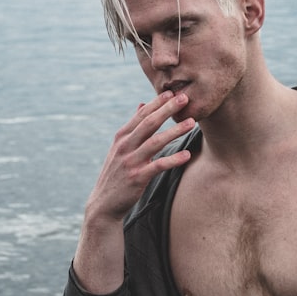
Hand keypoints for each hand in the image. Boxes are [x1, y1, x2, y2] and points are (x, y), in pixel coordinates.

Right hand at [86, 90, 195, 222]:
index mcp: (122, 137)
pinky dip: (173, 159)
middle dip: (168, 109)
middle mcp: (125, 146)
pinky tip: (186, 155)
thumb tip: (141, 104)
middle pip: (149, 123)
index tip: (172, 92)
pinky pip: (158, 166)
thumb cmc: (117, 173)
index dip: (157, 103)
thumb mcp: (120, 148)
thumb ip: (132, 127)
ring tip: (192, 123)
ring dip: (175, 131)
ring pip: (155, 142)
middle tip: (185, 98)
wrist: (104, 203)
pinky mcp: (137, 178)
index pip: (141, 115)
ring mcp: (130, 162)